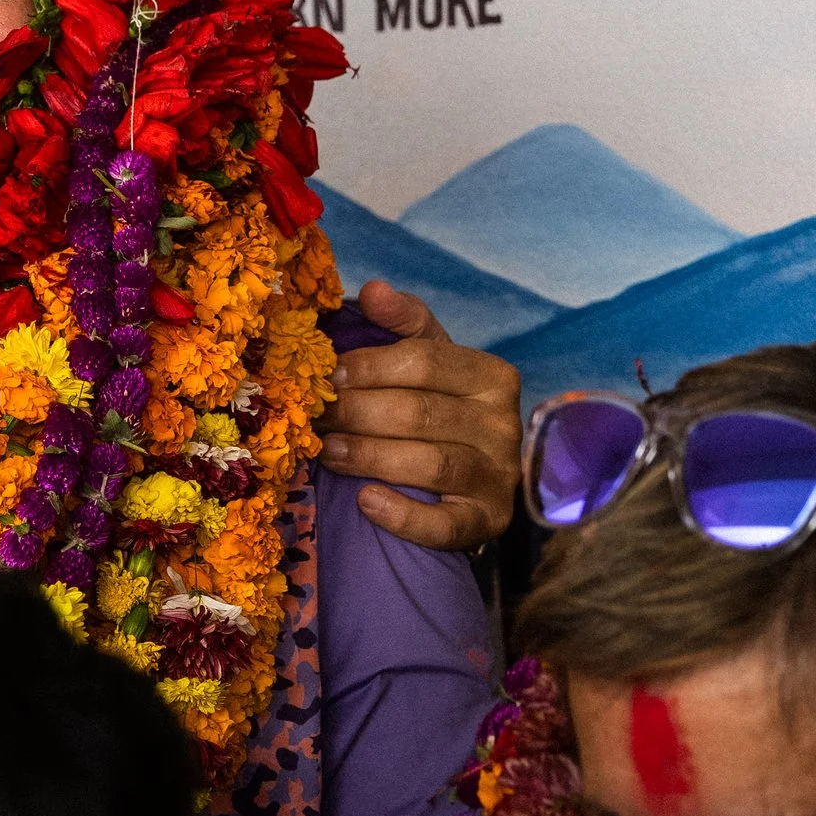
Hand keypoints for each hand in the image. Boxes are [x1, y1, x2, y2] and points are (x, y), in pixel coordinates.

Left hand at [316, 280, 522, 550]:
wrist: (471, 475)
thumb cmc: (436, 405)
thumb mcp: (427, 359)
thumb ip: (403, 323)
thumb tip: (373, 290)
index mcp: (489, 375)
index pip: (424, 360)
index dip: (368, 365)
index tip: (327, 373)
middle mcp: (503, 424)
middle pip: (421, 412)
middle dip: (356, 412)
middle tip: (313, 415)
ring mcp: (498, 476)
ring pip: (432, 463)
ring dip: (370, 456)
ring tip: (326, 451)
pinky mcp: (487, 521)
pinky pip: (447, 525)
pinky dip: (404, 515)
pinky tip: (366, 502)